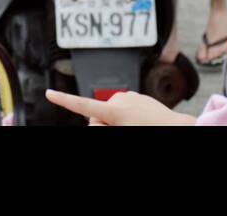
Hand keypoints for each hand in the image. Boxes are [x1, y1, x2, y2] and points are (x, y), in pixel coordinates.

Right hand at [45, 89, 196, 125]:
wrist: (178, 127)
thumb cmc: (150, 131)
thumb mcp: (121, 133)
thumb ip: (102, 127)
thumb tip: (95, 121)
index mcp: (115, 111)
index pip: (83, 105)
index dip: (64, 100)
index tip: (49, 93)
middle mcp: (119, 100)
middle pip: (96, 116)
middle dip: (101, 124)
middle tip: (120, 130)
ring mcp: (129, 97)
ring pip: (109, 112)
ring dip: (114, 120)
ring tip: (134, 127)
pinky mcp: (136, 97)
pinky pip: (122, 108)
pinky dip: (124, 115)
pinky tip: (138, 121)